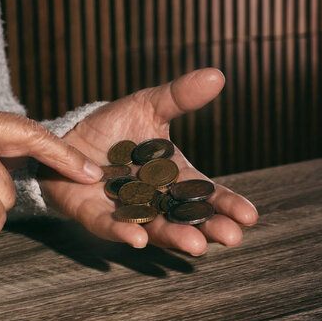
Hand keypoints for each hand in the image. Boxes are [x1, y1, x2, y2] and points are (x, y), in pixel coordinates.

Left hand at [39, 68, 257, 255]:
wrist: (71, 135)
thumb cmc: (114, 127)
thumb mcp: (148, 105)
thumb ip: (179, 96)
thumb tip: (216, 75)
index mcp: (172, 176)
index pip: (205, 193)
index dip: (227, 204)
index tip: (250, 216)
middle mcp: (154, 199)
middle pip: (186, 217)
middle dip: (208, 228)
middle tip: (231, 237)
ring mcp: (126, 210)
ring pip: (154, 227)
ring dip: (173, 236)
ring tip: (195, 246)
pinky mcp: (95, 214)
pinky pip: (110, 226)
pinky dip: (124, 231)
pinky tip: (138, 238)